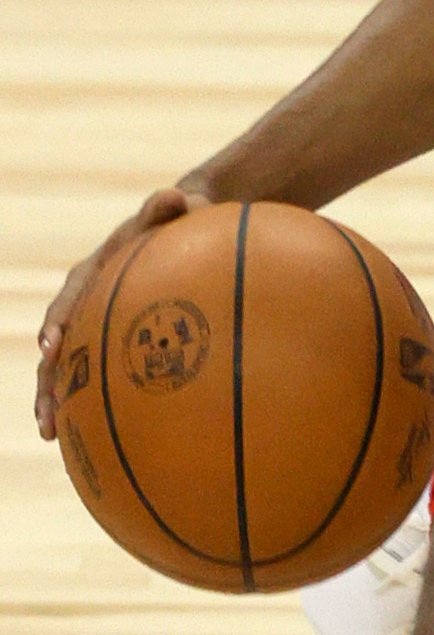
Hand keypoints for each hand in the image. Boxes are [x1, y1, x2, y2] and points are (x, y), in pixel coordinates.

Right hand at [36, 185, 204, 438]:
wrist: (188, 229)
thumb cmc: (182, 219)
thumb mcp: (177, 209)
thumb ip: (168, 207)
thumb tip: (175, 195)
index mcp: (91, 273)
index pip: (68, 299)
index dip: (57, 323)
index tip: (50, 349)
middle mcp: (84, 302)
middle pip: (57, 345)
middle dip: (46, 381)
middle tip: (45, 415)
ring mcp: (95, 325)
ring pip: (67, 368)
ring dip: (56, 400)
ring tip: (51, 436)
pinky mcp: (112, 342)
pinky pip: (97, 374)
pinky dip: (90, 402)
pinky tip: (92, 438)